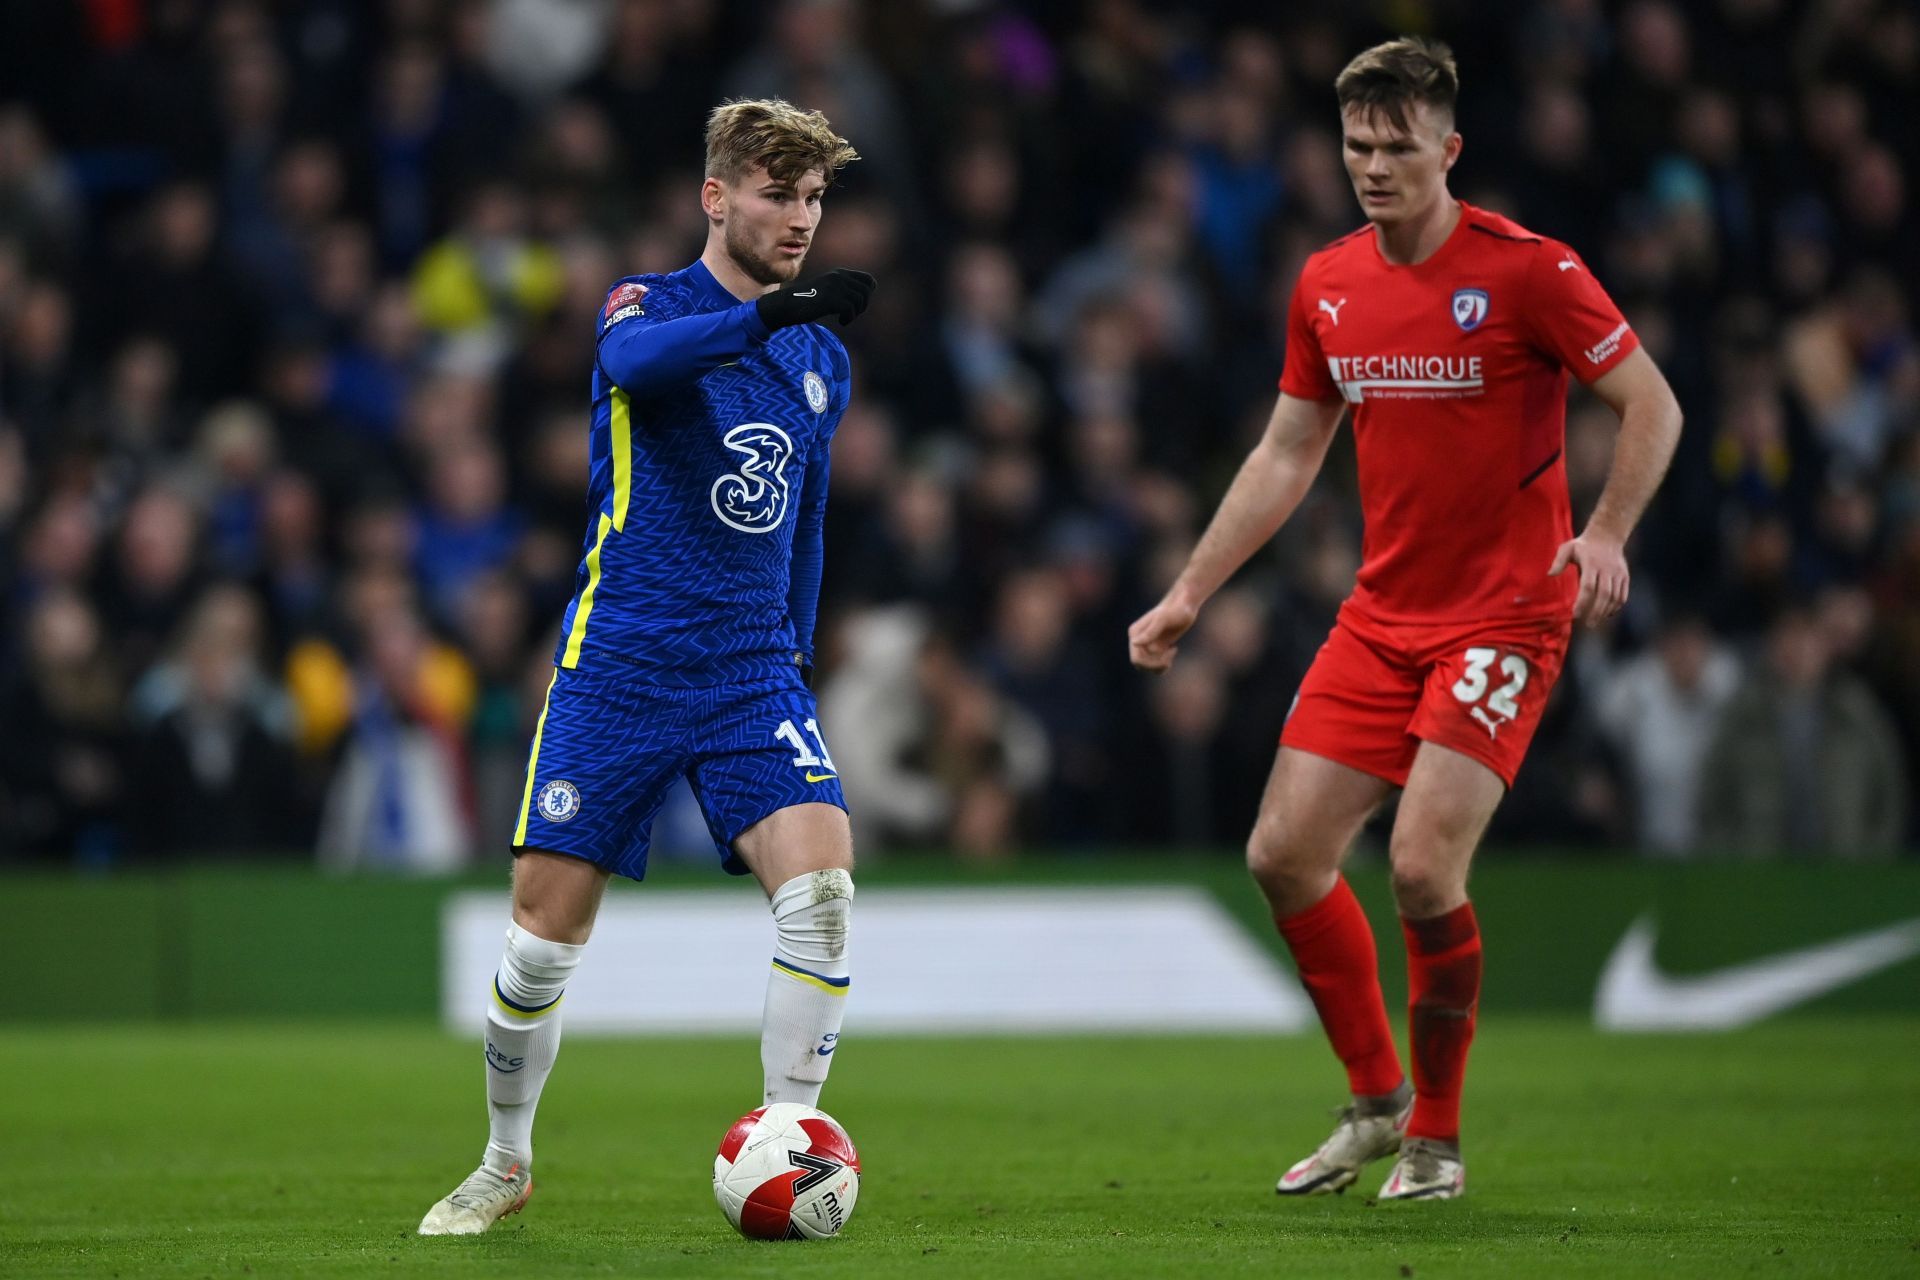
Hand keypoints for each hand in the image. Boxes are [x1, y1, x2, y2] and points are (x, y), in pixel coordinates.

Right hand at [757, 268, 875, 328]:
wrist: (788, 304)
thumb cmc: (808, 301)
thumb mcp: (828, 289)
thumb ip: (843, 289)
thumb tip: (864, 299)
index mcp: (840, 274)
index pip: (868, 280)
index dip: (868, 294)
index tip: (857, 304)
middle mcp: (839, 277)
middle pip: (866, 292)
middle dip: (862, 306)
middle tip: (851, 314)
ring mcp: (834, 287)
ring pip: (860, 300)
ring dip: (855, 313)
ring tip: (844, 318)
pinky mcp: (830, 299)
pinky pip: (850, 309)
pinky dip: (848, 318)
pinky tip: (841, 322)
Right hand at [1128, 594, 1199, 671]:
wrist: (1185, 605)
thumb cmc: (1175, 610)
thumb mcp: (1163, 619)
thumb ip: (1150, 632)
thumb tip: (1134, 643)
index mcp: (1135, 633)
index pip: (1136, 659)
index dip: (1151, 663)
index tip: (1169, 650)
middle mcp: (1138, 639)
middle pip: (1141, 665)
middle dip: (1156, 664)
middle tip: (1172, 651)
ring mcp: (1147, 644)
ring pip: (1147, 666)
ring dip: (1160, 665)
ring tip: (1173, 650)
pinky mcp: (1156, 646)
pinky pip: (1155, 664)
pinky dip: (1164, 664)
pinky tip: (1173, 649)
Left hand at [1549, 532, 1628, 625]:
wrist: (1607, 535)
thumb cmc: (1583, 545)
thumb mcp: (1568, 548)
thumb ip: (1559, 561)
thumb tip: (1550, 574)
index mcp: (1592, 564)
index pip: (1588, 587)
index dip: (1583, 602)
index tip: (1575, 615)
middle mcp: (1607, 569)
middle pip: (1604, 595)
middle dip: (1596, 611)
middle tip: (1588, 624)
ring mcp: (1618, 573)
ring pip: (1615, 597)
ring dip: (1606, 611)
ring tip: (1595, 621)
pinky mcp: (1625, 576)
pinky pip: (1623, 595)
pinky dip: (1616, 606)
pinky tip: (1607, 614)